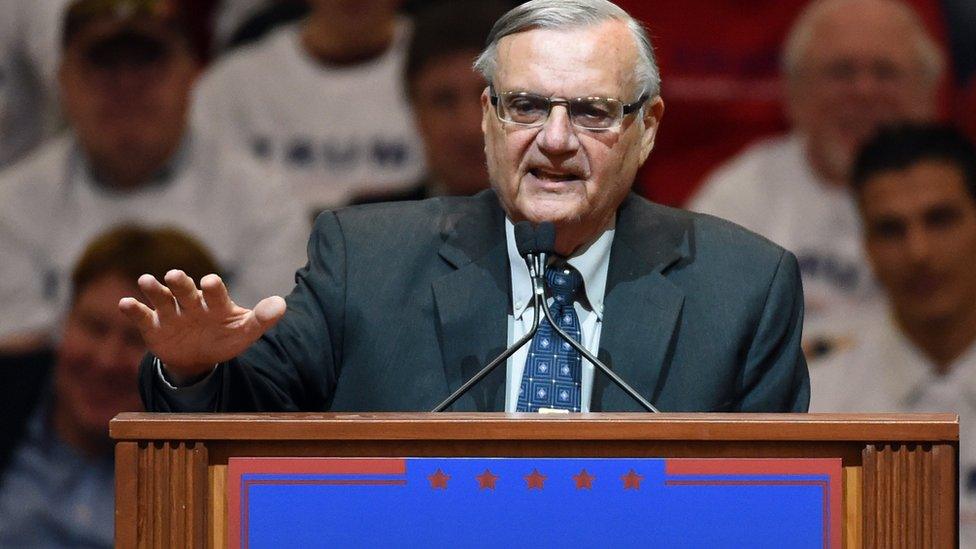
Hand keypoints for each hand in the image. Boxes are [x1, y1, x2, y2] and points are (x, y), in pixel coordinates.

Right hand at [119, 270, 285, 383]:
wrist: (199, 356)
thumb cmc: (225, 337)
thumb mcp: (245, 332)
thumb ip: (262, 319)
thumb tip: (282, 305)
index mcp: (216, 303)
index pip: (215, 292)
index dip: (213, 288)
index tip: (211, 282)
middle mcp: (192, 302)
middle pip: (185, 290)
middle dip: (181, 283)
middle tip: (175, 275)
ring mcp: (171, 313)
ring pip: (162, 297)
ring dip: (154, 289)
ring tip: (146, 281)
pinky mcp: (153, 325)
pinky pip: (141, 315)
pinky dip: (133, 309)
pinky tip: (125, 303)